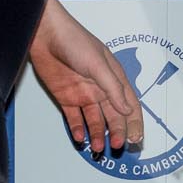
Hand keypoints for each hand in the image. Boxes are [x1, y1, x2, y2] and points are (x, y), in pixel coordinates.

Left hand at [28, 0, 143, 157]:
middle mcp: (101, 88)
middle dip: (117, 132)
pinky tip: (80, 138)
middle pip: (113, 116)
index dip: (135, 122)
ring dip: (98, 134)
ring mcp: (84, 94)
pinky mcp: (66, 98)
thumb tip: (127, 111)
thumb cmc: (76, 42)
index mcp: (115, 79)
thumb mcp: (99, 64)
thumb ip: (112, 89)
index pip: (130, 105)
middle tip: (118, 146)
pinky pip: (74, 118)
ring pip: (94, 120)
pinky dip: (78, 129)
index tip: (137, 138)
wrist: (46, 35)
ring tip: (98, 148)